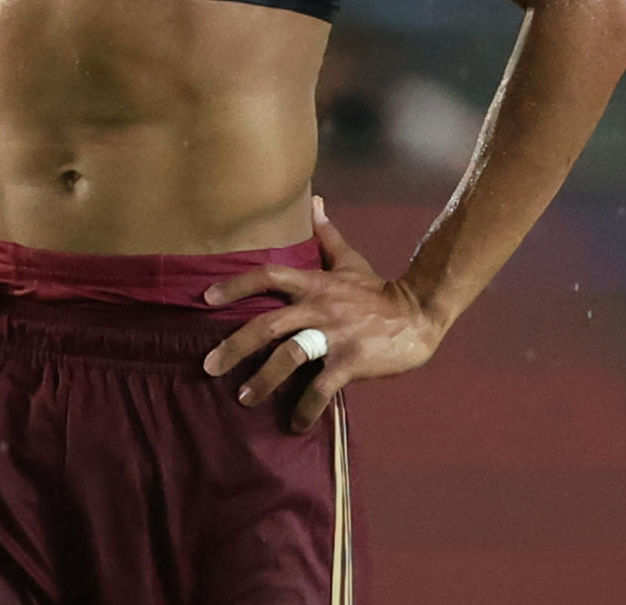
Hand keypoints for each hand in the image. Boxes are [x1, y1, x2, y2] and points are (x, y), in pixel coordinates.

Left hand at [202, 196, 443, 430]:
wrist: (419, 316)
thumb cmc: (378, 291)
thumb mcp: (350, 261)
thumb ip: (326, 236)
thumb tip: (314, 201)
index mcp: (315, 284)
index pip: (268, 276)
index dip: (235, 285)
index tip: (206, 299)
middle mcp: (319, 308)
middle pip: (267, 325)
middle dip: (234, 346)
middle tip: (209, 366)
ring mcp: (335, 336)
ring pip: (290, 358)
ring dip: (263, 381)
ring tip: (244, 399)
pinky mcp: (352, 362)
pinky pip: (321, 389)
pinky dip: (305, 409)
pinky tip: (294, 424)